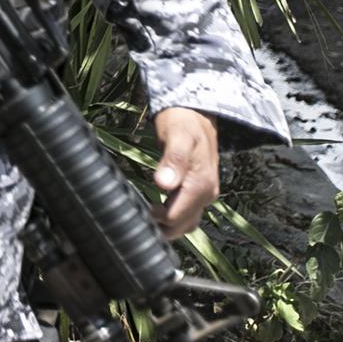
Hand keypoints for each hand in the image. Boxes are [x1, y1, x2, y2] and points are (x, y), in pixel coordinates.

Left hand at [151, 107, 220, 238]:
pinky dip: (172, 218)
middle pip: (183, 225)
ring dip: (167, 227)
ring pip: (186, 222)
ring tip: (143, 219)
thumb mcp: (178, 136)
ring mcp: (204, 193)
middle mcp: (206, 193)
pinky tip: (156, 212)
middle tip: (136, 219)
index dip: (157, 219)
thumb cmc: (184, 122)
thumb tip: (164, 184)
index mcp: (202, 185)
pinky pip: (187, 212)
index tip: (138, 209)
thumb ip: (172, 160)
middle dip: (162, 228)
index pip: (177, 217)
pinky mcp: (198, 190)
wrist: (195, 113)